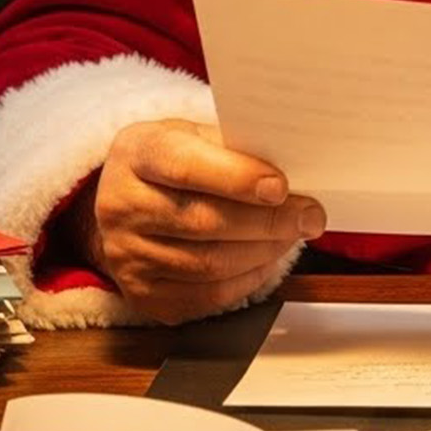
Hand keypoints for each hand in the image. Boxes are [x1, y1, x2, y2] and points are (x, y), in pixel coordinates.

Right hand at [86, 118, 326, 324]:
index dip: (237, 178)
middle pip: (203, 222)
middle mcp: (121, 205)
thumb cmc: (173, 161)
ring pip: (209, 264)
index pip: (186, 167)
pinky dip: (246, 280)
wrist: (127, 198)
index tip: (280, 186)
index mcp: (136, 153)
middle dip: (267, 221)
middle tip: (309, 215)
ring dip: (263, 252)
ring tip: (292, 234)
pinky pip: (205, 296)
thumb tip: (293, 167)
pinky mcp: (141, 294)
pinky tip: (266, 259)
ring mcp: (126, 255)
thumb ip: (233, 147)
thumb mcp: (193, 134)